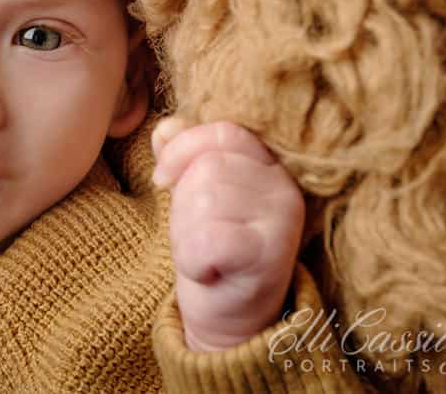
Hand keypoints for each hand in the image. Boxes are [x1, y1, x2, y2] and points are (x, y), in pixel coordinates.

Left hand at [151, 118, 304, 351]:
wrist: (231, 319)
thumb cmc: (212, 248)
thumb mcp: (195, 194)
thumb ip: (186, 155)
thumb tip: (165, 127)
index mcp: (268, 165)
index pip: (223, 133)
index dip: (183, 150)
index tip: (162, 178)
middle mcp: (283, 188)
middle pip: (208, 168)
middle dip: (182, 202)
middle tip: (196, 234)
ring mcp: (282, 221)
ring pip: (205, 200)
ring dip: (185, 231)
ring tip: (203, 253)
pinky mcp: (270, 256)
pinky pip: (208, 239)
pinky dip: (192, 258)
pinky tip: (206, 270)